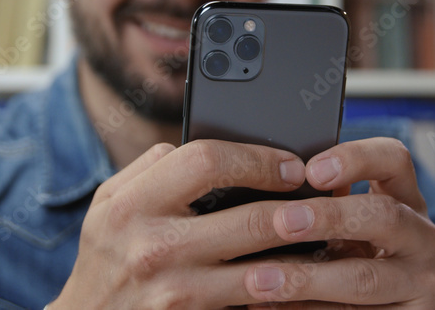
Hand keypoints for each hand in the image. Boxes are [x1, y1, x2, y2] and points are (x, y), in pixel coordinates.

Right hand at [47, 139, 311, 308]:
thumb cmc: (104, 258)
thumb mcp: (108, 205)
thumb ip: (151, 168)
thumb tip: (200, 142)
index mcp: (132, 203)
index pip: (205, 161)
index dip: (258, 158)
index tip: (290, 165)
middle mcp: (151, 247)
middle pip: (248, 219)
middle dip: (299, 209)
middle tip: (327, 201)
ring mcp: (173, 293)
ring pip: (261, 272)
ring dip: (302, 257)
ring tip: (329, 241)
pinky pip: (250, 305)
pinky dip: (281, 294)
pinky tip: (301, 281)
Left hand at [242, 137, 434, 307]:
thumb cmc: (348, 256)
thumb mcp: (345, 224)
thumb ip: (326, 201)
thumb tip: (271, 180)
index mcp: (408, 200)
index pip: (394, 159)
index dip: (355, 158)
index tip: (310, 171)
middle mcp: (426, 238)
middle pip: (384, 215)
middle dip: (329, 217)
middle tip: (281, 222)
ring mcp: (425, 283)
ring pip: (365, 278)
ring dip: (307, 279)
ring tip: (260, 279)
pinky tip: (272, 306)